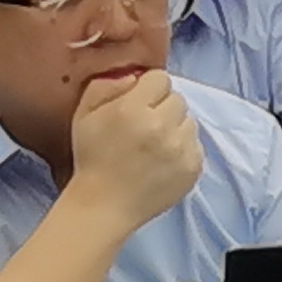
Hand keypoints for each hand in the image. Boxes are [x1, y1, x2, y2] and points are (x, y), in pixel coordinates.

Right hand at [67, 69, 202, 229]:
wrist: (105, 204)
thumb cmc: (92, 157)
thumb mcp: (84, 114)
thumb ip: (106, 86)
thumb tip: (135, 77)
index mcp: (133, 109)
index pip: (160, 79)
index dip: (148, 89)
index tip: (138, 103)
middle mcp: (162, 126)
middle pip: (177, 99)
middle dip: (162, 107)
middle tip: (144, 125)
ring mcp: (182, 148)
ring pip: (189, 121)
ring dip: (174, 127)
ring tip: (153, 144)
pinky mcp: (194, 167)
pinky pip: (196, 144)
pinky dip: (183, 148)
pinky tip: (162, 160)